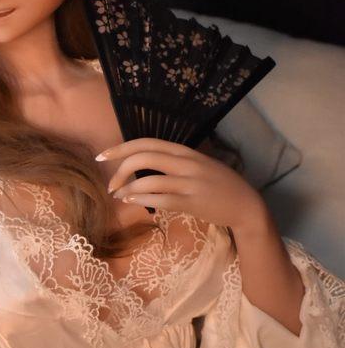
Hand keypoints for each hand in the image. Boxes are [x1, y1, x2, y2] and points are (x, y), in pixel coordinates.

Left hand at [99, 137, 266, 230]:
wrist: (245, 205)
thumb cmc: (218, 185)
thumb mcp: (196, 165)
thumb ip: (173, 162)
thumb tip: (142, 165)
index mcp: (184, 151)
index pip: (147, 142)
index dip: (121, 147)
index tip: (103, 156)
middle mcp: (186, 163)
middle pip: (144, 157)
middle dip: (120, 168)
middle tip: (110, 183)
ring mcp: (189, 183)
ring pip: (150, 180)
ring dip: (128, 188)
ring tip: (120, 195)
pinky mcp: (192, 202)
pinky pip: (161, 199)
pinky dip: (142, 199)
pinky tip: (133, 201)